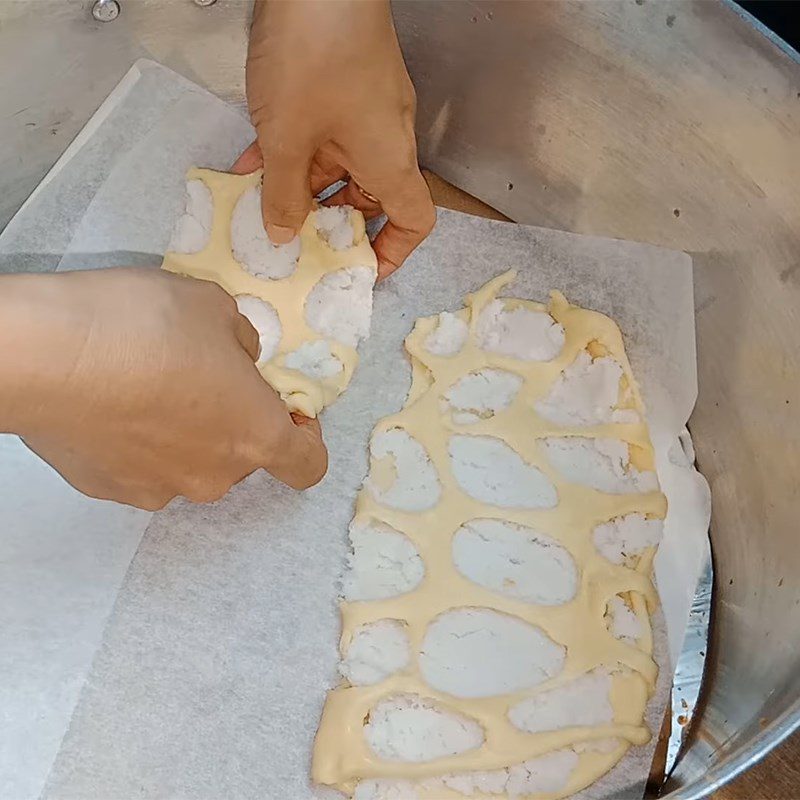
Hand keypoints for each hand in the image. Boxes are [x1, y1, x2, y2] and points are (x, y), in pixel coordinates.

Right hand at [0, 269, 326, 509]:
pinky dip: (136, 446)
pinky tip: (111, 406)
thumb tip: (241, 359)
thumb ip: (242, 341)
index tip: (285, 409)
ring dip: (184, 437)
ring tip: (147, 387)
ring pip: (189, 466)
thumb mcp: (214, 307)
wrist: (46, 356)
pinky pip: (140, 469)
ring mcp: (158, 490)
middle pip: (242, 459)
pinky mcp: (108, 491)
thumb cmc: (148, 326)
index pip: (308, 465)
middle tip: (202, 378)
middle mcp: (215, 477)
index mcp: (255, 435)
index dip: (306, 439)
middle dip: (233, 422)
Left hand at [235, 0, 434, 278]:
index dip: (393, 252)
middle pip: (371, 197)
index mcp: (390, 160)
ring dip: (305, 187)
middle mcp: (387, 139)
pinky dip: (298, 152)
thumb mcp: (287, 138)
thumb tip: (283, 234)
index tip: (363, 267)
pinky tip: (255, 160)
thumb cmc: (315, 55)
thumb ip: (283, 194)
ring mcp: (368, 109)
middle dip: (332, 222)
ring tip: (263, 206)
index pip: (413, 220)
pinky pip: (328, 134)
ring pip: (342, 166)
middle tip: (297, 242)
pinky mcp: (348, 84)